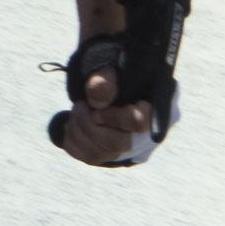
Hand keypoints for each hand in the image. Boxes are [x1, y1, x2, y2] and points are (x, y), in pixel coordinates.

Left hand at [51, 24, 173, 165]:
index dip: (114, 117)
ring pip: (99, 154)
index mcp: (152, 108)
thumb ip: (105, 79)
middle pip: (117, 144)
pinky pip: (86, 157)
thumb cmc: (113, 73)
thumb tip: (98, 98)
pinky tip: (72, 123)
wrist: (106, 81)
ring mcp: (125, 148)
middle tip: (80, 107)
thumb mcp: (109, 68)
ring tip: (76, 111)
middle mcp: (144, 134)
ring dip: (78, 131)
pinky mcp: (108, 155)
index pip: (138, 122)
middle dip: (90, 126)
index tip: (97, 109)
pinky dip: (72, 140)